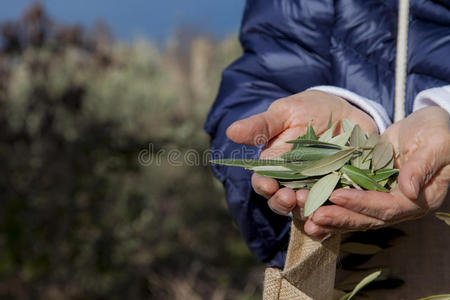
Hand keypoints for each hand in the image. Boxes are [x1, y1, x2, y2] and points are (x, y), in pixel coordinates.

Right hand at [226, 90, 377, 214]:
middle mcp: (293, 183)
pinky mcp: (342, 192)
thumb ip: (261, 126)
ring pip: (307, 209)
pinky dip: (333, 216)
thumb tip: (231, 132)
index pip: (263, 182)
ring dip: (306, 210)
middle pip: (282, 202)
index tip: (268, 186)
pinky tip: (334, 212)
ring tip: (310, 201)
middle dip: (283, 203)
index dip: (264, 186)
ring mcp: (317, 189)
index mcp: (274, 166)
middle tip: (291, 198)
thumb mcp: (285, 113)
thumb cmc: (308, 110)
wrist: (345, 111)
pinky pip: (336, 209)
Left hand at [299, 107, 449, 239]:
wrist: (427, 126)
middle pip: (368, 218)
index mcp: (419, 199)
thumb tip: (409, 190)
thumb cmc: (438, 132)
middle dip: (339, 217)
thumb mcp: (435, 144)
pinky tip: (309, 210)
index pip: (388, 208)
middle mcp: (400, 205)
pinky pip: (349, 203)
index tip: (337, 196)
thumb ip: (422, 167)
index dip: (362, 203)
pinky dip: (330, 207)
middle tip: (313, 217)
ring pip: (355, 215)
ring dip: (331, 219)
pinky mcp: (369, 191)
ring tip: (307, 220)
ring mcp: (382, 199)